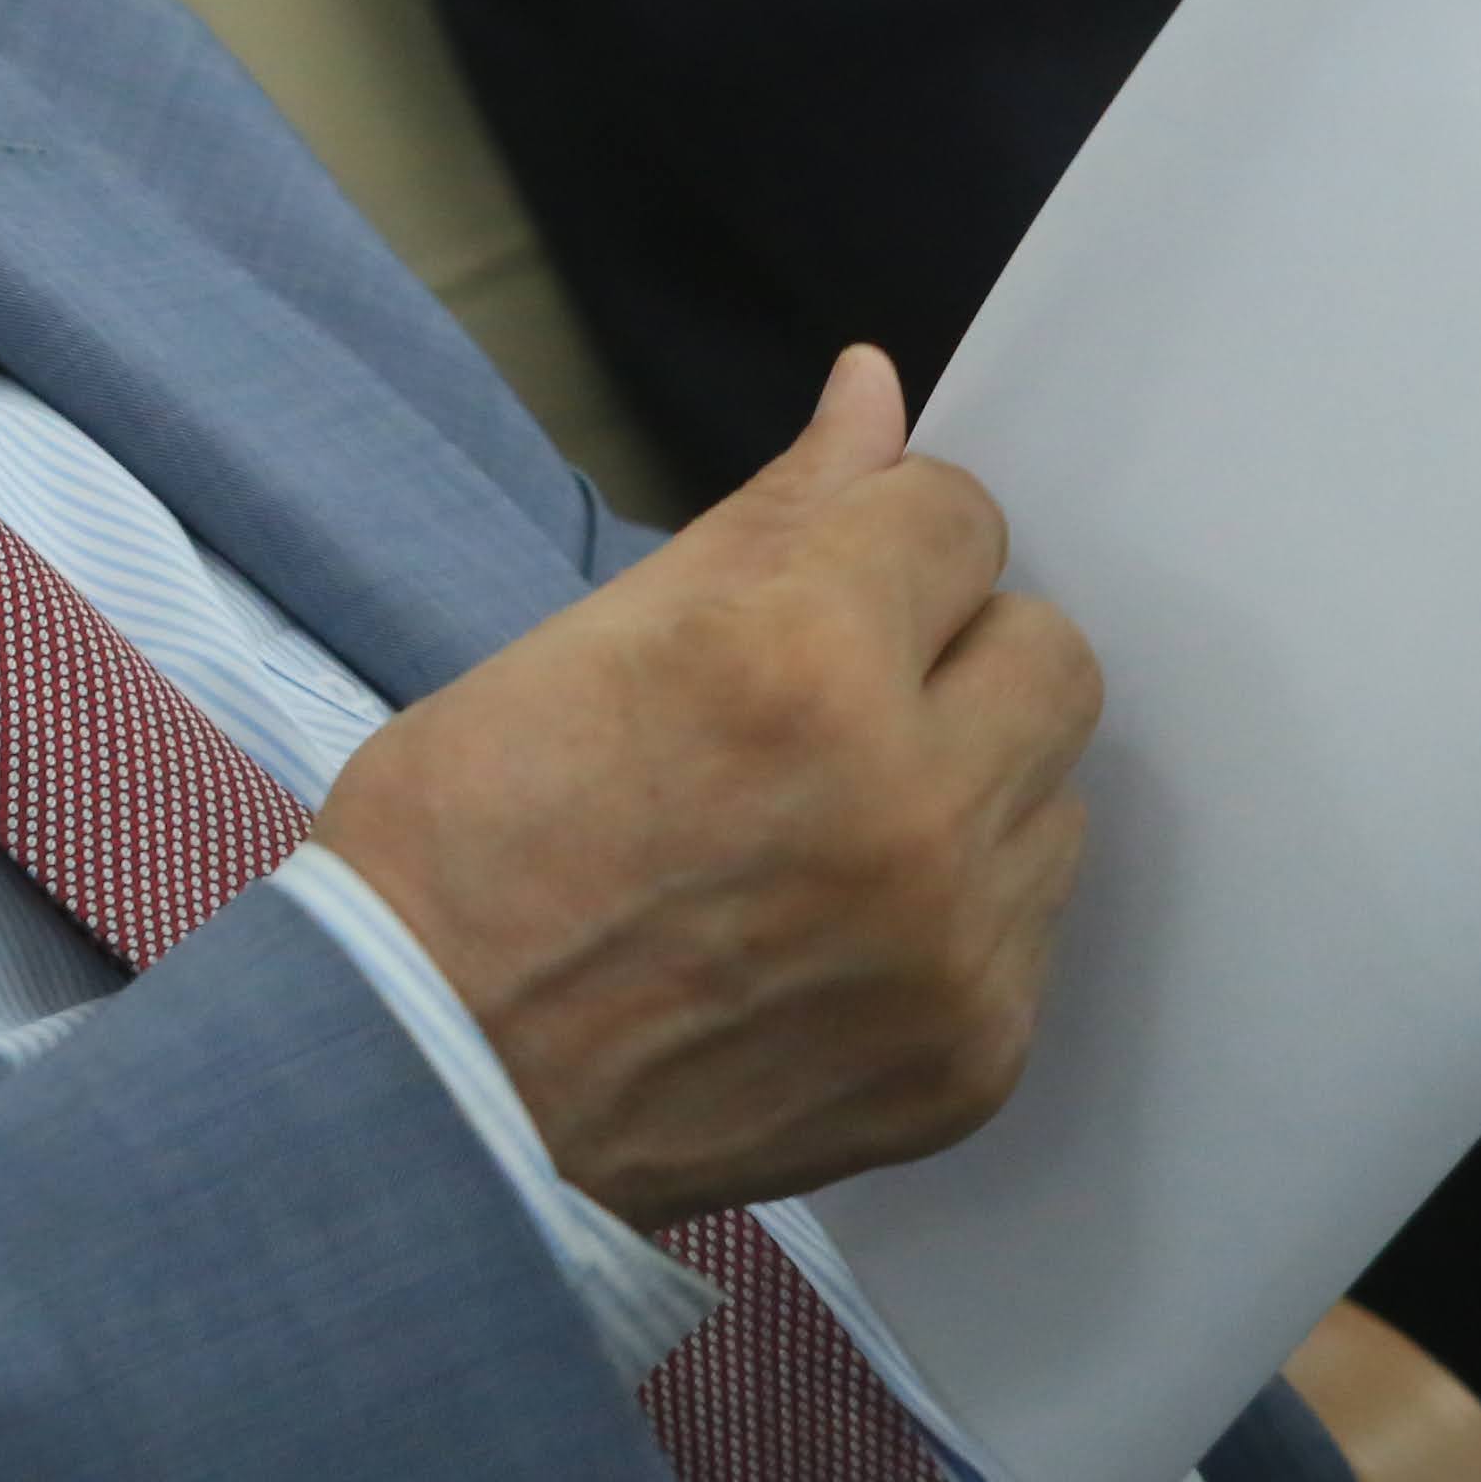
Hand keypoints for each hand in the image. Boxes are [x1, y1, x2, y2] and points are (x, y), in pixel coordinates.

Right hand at [309, 347, 1096, 1228]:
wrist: (425, 1087)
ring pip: (1055, 793)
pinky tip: (824, 932)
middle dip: (952, 651)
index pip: (958, 517)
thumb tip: (876, 393)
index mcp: (798, 660)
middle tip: (829, 705)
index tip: (820, 587)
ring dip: (964, 785)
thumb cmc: (467, 846)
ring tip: (821, 828)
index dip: (880, 539)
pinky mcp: (970, 1059)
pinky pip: (1027, 931)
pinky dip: (949, 915)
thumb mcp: (587, 636)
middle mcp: (906, 803)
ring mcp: (952, 948)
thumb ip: (771, 516)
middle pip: (1050, 652)